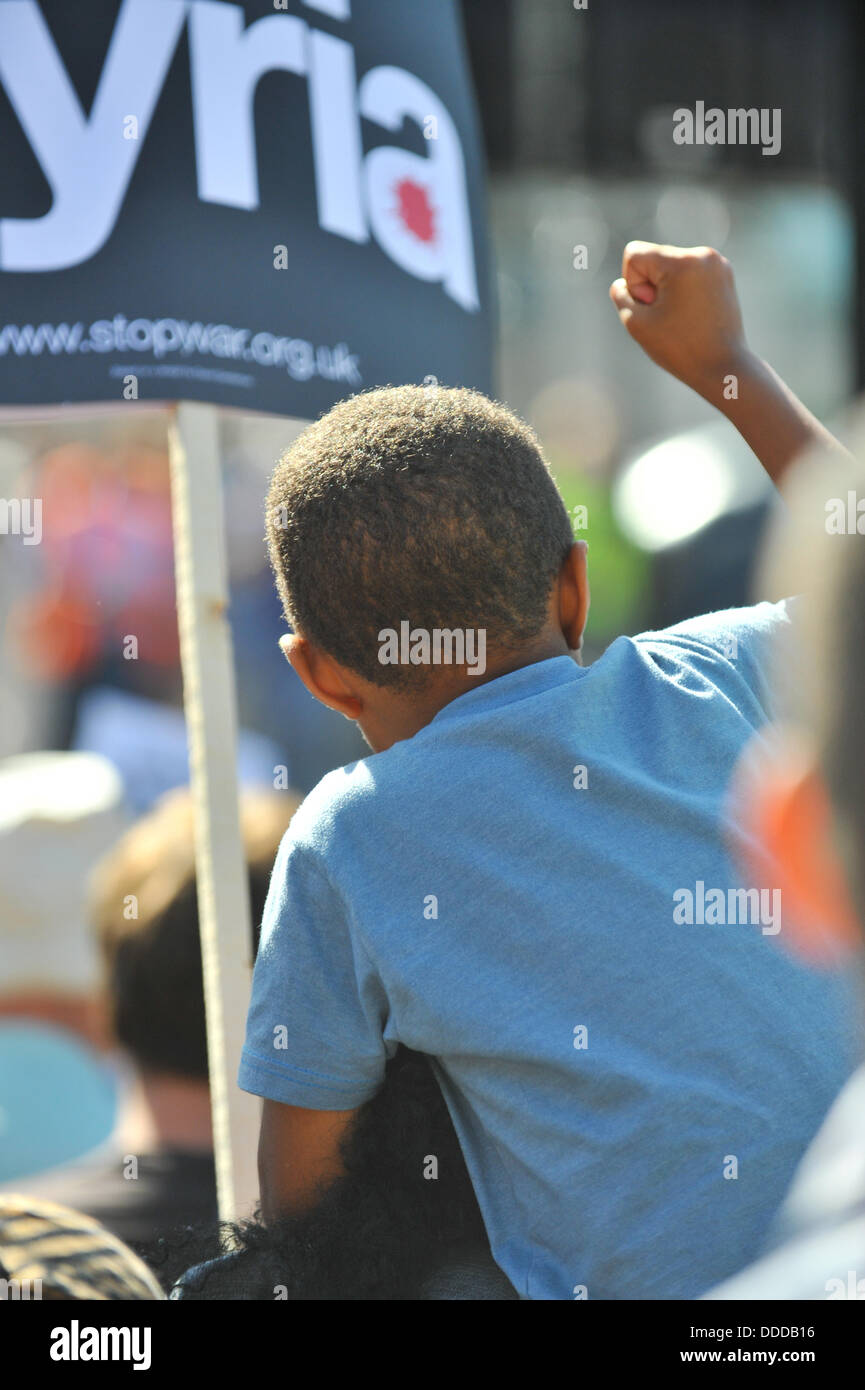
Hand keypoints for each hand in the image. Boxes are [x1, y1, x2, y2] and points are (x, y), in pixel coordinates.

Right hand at [609, 241, 749, 400]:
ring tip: (681, 317)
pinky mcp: (724, 274)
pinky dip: (683, 290)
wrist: (724, 368)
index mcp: (682, 262)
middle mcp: (702, 254)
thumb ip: (621, 297)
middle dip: (651, 286)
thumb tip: (622, 283)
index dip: (633, 284)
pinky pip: (689, 273)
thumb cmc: (680, 349)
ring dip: (666, 289)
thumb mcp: (637, 323)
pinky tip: (692, 314)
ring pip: (670, 266)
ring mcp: (717, 263)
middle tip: (667, 316)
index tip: (652, 307)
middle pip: (654, 258)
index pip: (635, 254)